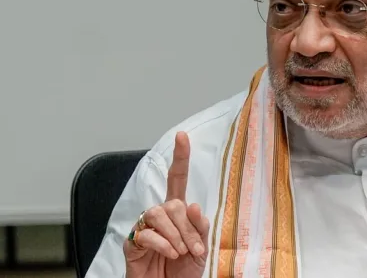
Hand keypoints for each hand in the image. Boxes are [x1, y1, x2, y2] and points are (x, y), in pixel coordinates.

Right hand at [124, 132, 209, 277]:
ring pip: (158, 213)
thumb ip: (199, 227)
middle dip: (187, 227)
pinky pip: (146, 233)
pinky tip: (169, 254)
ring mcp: (145, 227)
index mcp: (178, 212)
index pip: (178, 179)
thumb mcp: (200, 248)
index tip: (183, 136)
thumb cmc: (183, 270)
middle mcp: (160, 215)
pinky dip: (162, 244)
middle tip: (195, 249)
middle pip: (173, 203)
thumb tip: (194, 205)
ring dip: (175, 235)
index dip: (180, 157)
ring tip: (180, 253)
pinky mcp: (132, 242)